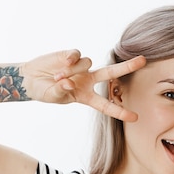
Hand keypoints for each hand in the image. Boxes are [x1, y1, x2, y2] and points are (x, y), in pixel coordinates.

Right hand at [21, 49, 145, 121]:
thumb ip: (61, 91)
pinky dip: (70, 60)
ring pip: (87, 64)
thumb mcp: (53, 96)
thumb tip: (68, 81)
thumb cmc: (44, 92)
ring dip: (73, 71)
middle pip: (112, 73)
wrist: (30, 79)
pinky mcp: (71, 55)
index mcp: (86, 96)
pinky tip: (62, 64)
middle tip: (143, 60)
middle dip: (127, 67)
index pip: (106, 105)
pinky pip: (77, 55)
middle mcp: (88, 81)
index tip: (135, 117)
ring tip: (56, 77)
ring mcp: (81, 68)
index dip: (120, 111)